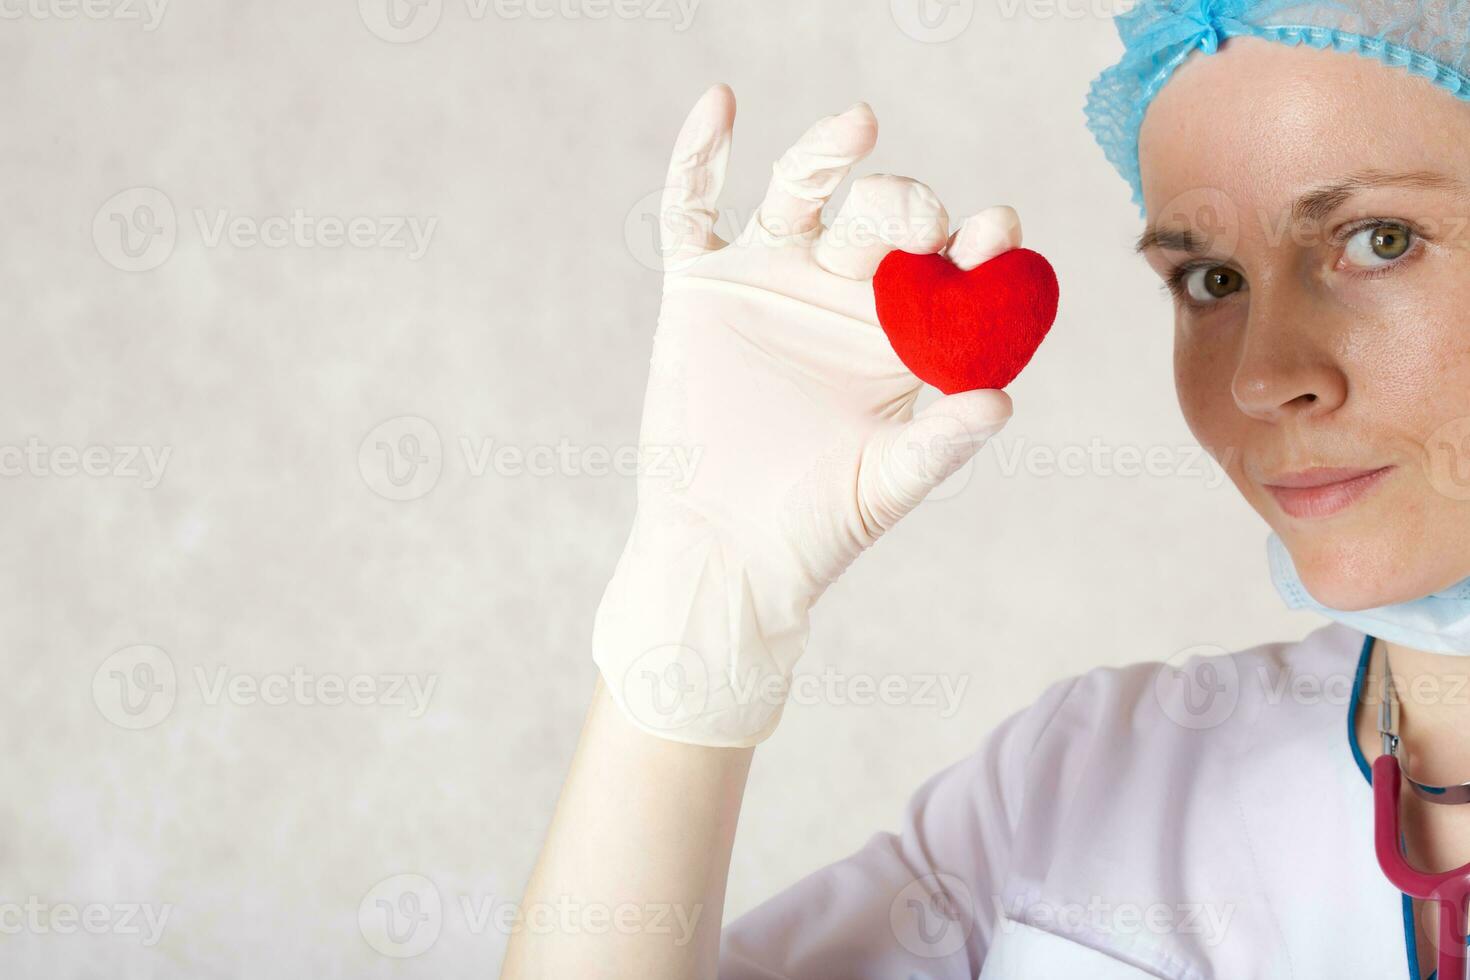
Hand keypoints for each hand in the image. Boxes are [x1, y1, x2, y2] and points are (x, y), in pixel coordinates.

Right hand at [593, 84, 1022, 746]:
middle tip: (923, 221)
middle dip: (907, 205)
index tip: (1001, 231)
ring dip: (826, 155)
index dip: (978, 240)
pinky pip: (694, 210)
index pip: (950, 264)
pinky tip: (721, 104)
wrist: (726, 550)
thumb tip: (1002, 401)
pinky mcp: (702, 288)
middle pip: (880, 217)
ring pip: (801, 194)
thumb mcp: (891, 483)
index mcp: (902, 328)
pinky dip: (700, 156)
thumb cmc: (819, 524)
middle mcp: (840, 291)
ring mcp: (770, 280)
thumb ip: (942, 442)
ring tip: (858, 126)